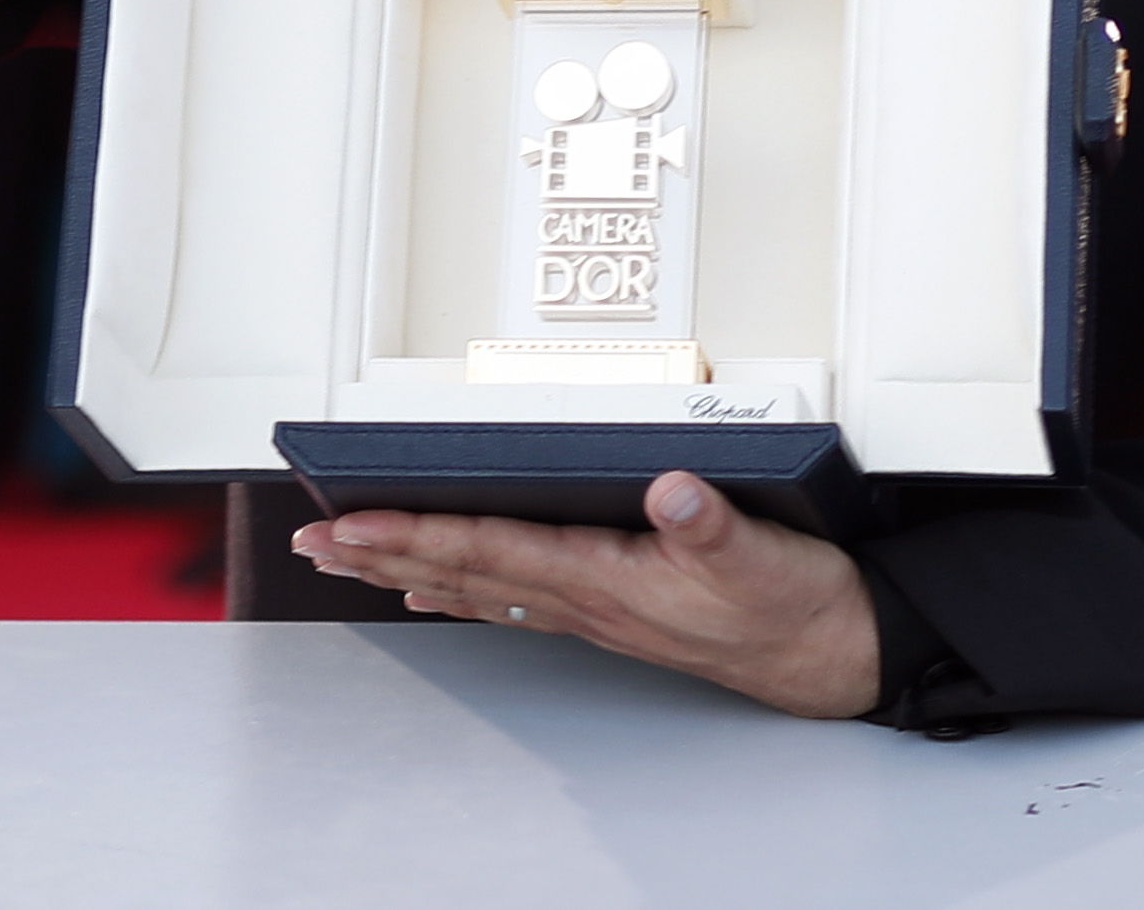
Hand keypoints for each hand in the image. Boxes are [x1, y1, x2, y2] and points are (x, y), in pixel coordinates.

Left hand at [291, 472, 883, 719]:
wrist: (832, 655)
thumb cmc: (796, 606)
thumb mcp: (764, 557)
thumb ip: (714, 523)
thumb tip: (672, 488)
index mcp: (610, 577)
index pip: (488, 550)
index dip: (415, 532)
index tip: (351, 522)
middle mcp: (588, 598)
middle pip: (462, 570)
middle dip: (380, 552)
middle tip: (310, 539)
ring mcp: (594, 608)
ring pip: (476, 585)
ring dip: (405, 569)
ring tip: (346, 559)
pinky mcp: (611, 607)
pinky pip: (511, 597)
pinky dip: (461, 588)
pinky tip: (434, 589)